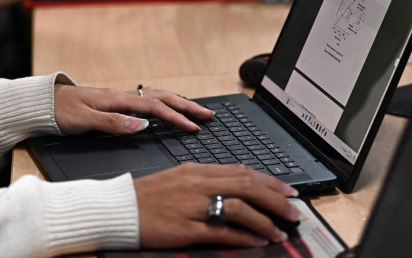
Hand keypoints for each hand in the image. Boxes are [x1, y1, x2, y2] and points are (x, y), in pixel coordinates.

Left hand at [54, 84, 212, 133]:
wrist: (40, 103)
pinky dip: (162, 102)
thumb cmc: (58, 112)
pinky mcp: (113, 102)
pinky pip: (145, 99)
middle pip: (160, 97)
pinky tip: (166, 106)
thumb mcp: (83, 121)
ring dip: (176, 102)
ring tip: (195, 109)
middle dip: (186, 106)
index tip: (194, 127)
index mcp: (116, 99)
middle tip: (207, 115)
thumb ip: (112, 122)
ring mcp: (117, 97)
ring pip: (154, 96)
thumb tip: (141, 124)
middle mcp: (120, 95)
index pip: (154, 107)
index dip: (176, 117)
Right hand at [134, 164, 299, 246]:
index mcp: (197, 169)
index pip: (242, 171)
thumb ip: (206, 182)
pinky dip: (244, 236)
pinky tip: (258, 241)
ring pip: (239, 207)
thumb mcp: (179, 179)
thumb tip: (236, 190)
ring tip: (280, 230)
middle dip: (275, 198)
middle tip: (294, 210)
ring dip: (265, 219)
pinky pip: (222, 231)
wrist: (118, 208)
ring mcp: (192, 205)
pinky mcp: (186, 228)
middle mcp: (197, 183)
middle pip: (246, 185)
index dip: (269, 181)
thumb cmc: (147, 197)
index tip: (287, 191)